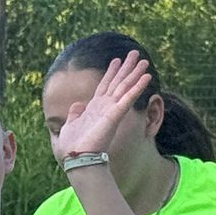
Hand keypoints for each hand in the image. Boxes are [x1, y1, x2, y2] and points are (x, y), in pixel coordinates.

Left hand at [52, 50, 150, 164]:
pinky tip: (146, 76)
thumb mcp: (69, 126)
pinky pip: (128, 97)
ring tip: (144, 61)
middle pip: (118, 83)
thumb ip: (74, 114)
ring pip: (126, 87)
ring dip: (135, 74)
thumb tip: (77, 105)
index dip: (111, 72)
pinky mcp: (115, 115)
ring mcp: (111, 110)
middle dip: (127, 68)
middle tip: (135, 54)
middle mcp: (104, 107)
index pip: (104, 86)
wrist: (77, 160)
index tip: (116, 60)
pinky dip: (137, 87)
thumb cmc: (72, 148)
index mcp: (93, 108)